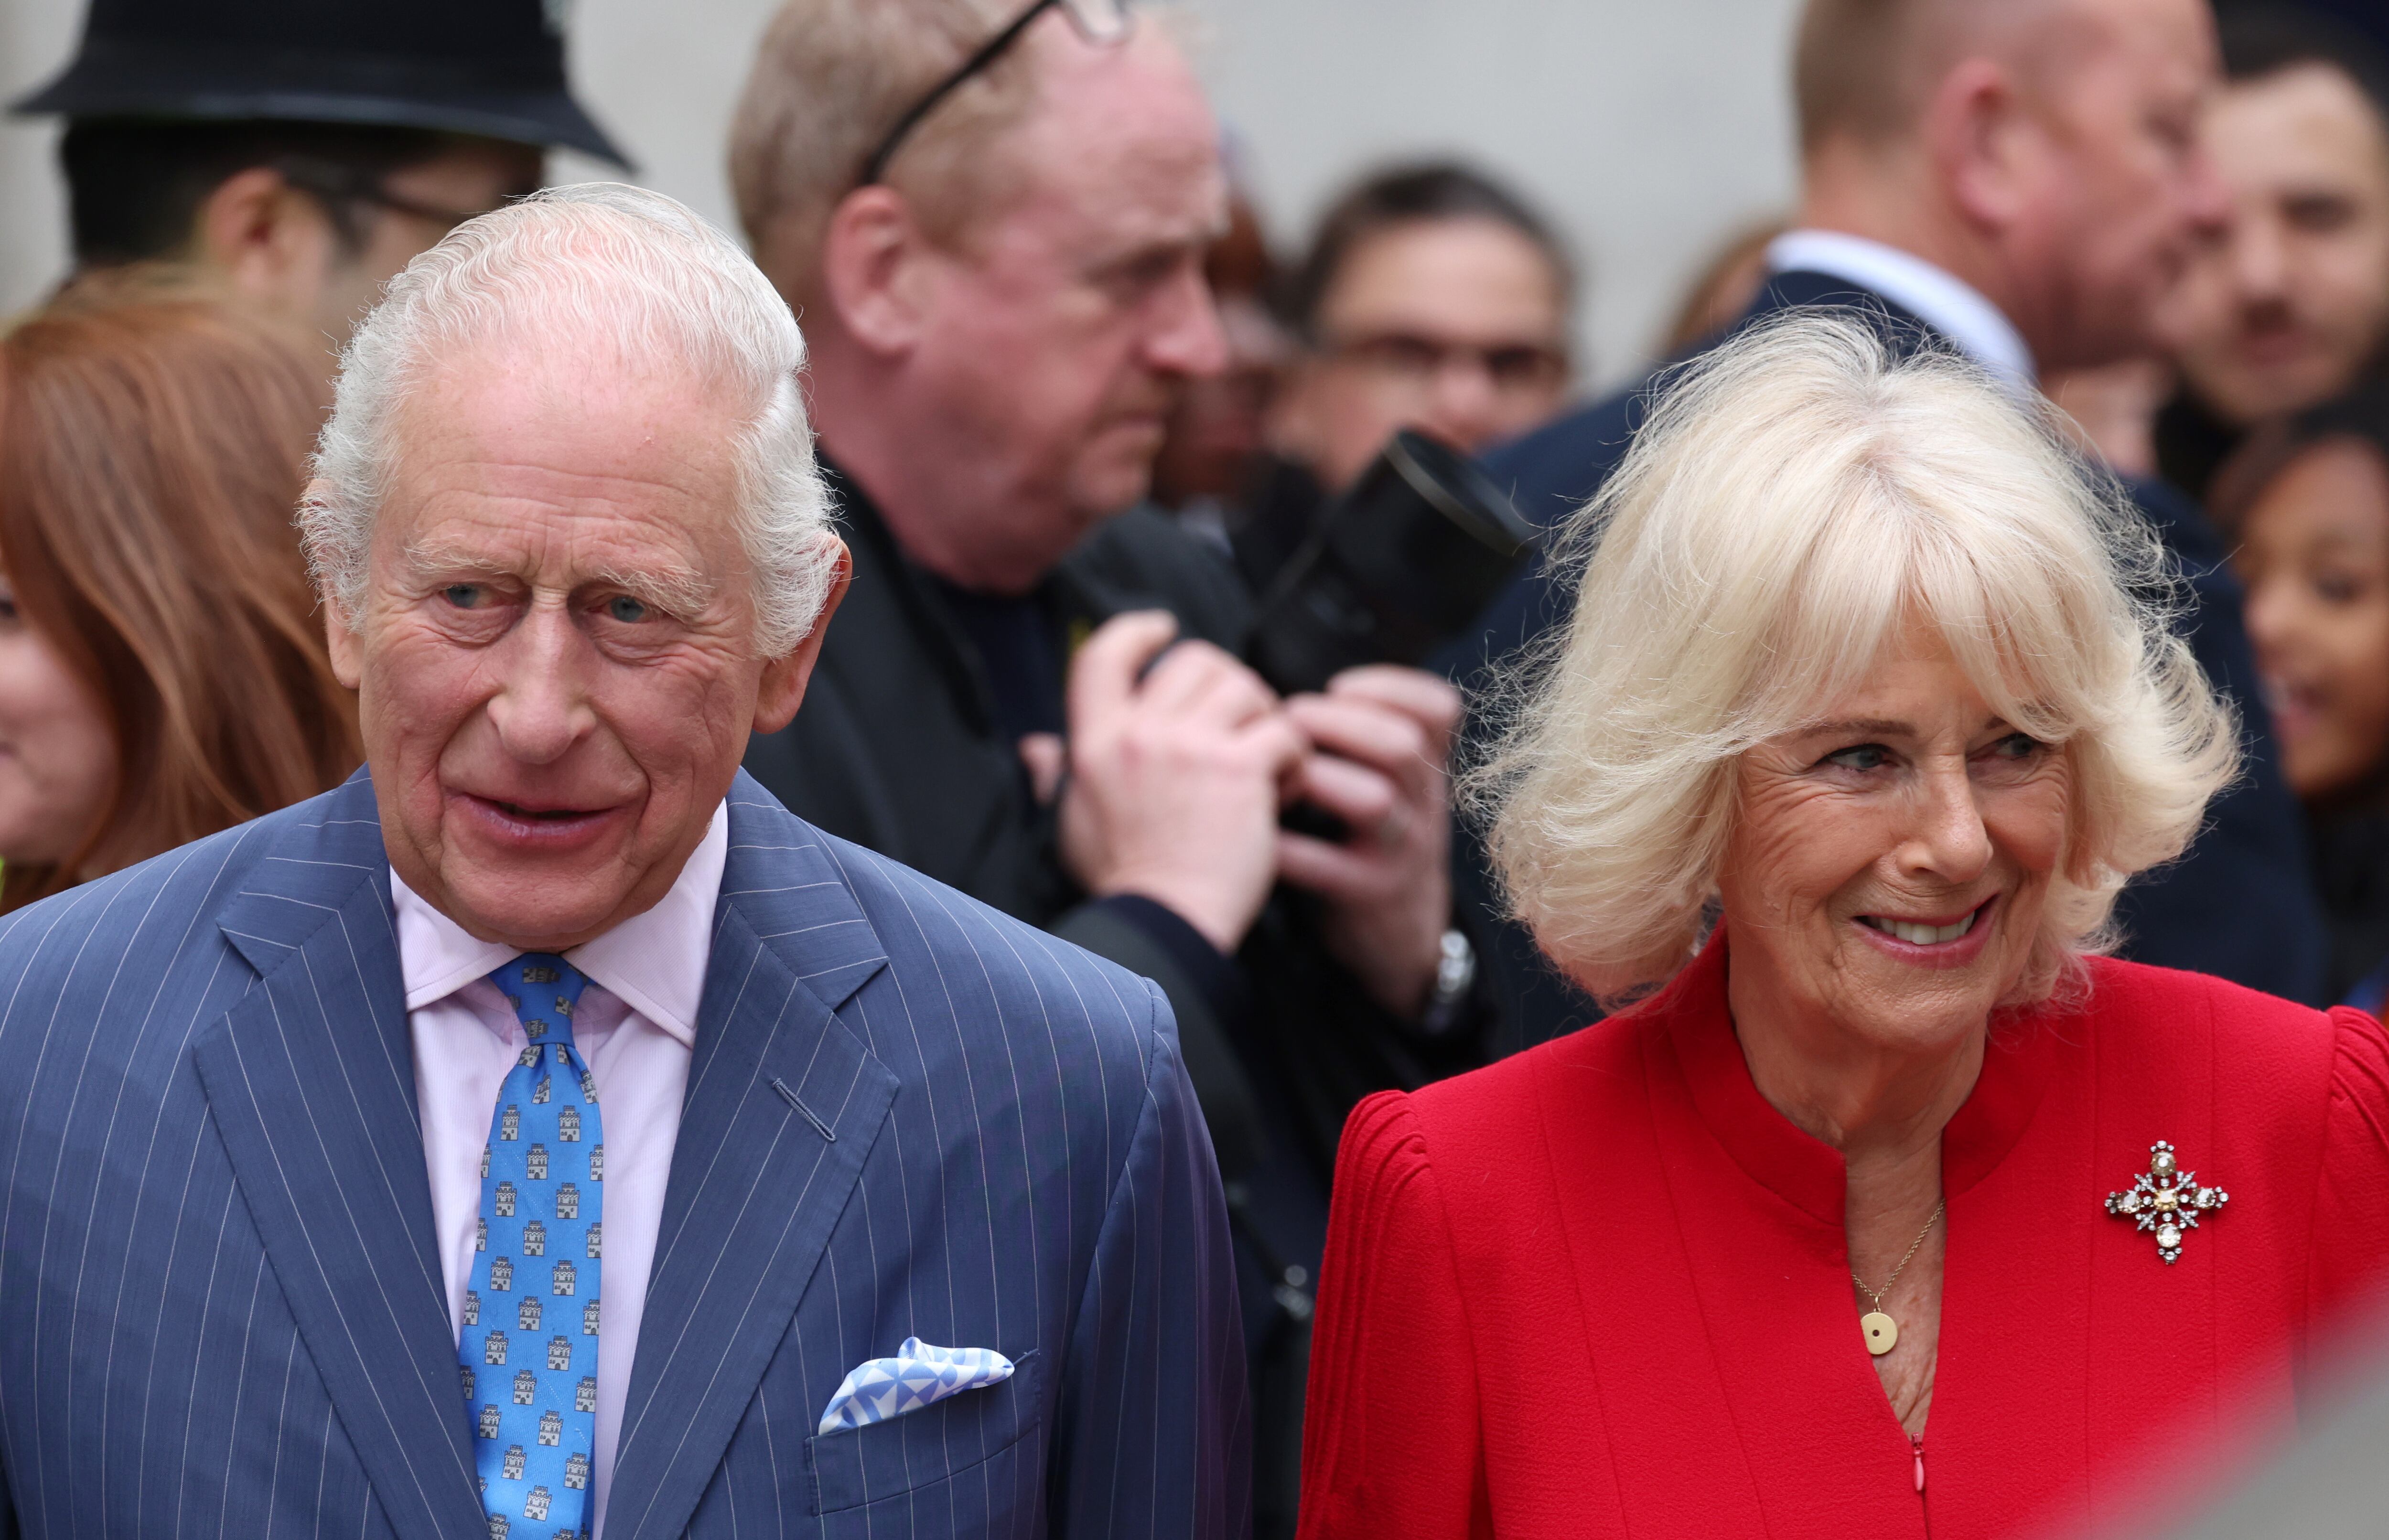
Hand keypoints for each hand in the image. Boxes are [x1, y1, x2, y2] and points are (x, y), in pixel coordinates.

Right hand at [1052, 611, 1308, 953]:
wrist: (1165, 926)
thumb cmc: (1121, 882)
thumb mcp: (1072, 823)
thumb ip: (1058, 777)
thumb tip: (1036, 748)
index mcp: (1094, 741)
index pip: (1102, 654)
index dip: (1135, 629)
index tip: (1163, 628)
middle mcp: (1139, 734)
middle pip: (1195, 659)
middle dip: (1227, 684)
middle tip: (1239, 725)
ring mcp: (1191, 748)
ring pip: (1248, 687)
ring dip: (1266, 719)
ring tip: (1266, 763)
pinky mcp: (1240, 770)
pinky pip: (1285, 732)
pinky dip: (1296, 760)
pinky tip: (1286, 792)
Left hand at [1277, 666, 1462, 1016]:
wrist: (1399, 933)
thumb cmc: (1374, 839)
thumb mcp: (1393, 784)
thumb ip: (1366, 735)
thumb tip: (1294, 684)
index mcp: (1427, 768)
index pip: (1438, 710)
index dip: (1391, 686)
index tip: (1339, 684)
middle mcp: (1424, 805)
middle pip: (1402, 746)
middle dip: (1340, 722)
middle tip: (1289, 717)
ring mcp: (1401, 852)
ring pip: (1376, 801)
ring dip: (1318, 777)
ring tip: (1278, 769)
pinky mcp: (1370, 894)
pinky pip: (1329, 866)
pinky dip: (1290, 848)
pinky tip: (1261, 832)